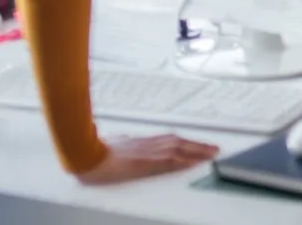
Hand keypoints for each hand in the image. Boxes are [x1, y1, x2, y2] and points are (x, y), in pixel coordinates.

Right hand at [77, 134, 219, 184]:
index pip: (172, 140)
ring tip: (211, 154)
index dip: (188, 142)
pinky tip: (194, 162)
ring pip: (180, 150)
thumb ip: (125, 142)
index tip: (199, 144)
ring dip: (197, 151)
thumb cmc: (97, 151)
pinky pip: (169, 161)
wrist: (86, 155)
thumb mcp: (115, 143)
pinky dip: (183, 161)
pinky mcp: (145, 162)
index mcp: (144, 141)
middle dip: (199, 146)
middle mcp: (150, 144)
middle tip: (214, 149)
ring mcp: (149, 152)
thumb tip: (125, 141)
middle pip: (181, 143)